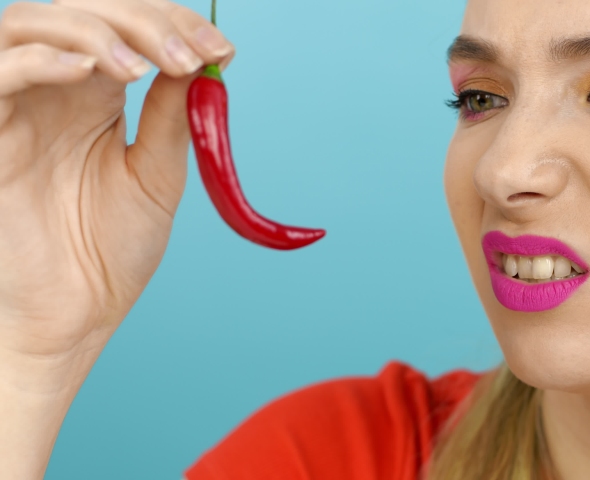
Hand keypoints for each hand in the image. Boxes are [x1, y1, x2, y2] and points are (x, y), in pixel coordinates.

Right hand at [0, 1, 232, 476]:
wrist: (72, 318)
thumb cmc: (107, 256)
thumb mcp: (155, 176)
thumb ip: (169, 117)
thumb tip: (201, 63)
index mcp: (96, 97)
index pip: (128, 27)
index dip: (173, 23)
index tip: (221, 50)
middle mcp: (54, 92)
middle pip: (85, 12)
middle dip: (144, 21)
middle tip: (190, 55)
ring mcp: (16, 108)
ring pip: (33, 24)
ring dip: (95, 31)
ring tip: (142, 66)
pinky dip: (39, 60)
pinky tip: (89, 72)